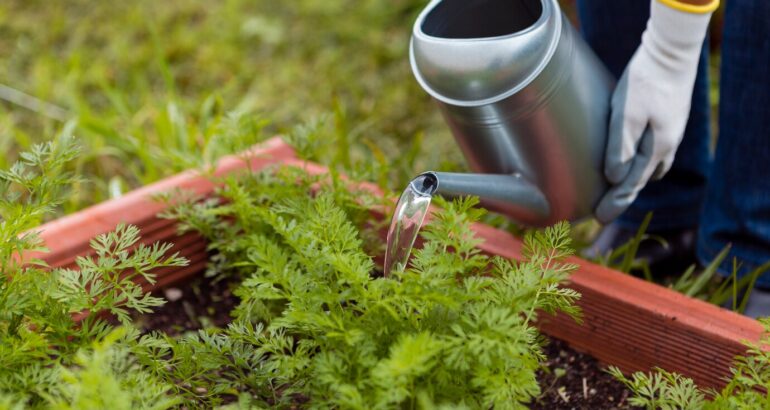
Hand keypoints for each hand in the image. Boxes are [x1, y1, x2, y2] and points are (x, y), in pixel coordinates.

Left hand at [595, 0, 715, 223]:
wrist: (670, 54)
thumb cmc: (644, 82)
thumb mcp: (626, 113)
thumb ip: (620, 146)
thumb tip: (614, 178)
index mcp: (655, 148)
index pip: (632, 184)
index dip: (615, 203)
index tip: (600, 218)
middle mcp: (666, 146)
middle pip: (641, 180)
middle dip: (622, 197)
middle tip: (604, 214)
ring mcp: (669, 135)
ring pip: (651, 168)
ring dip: (633, 182)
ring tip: (616, 194)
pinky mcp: (667, 123)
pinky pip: (654, 155)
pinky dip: (641, 166)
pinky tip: (632, 164)